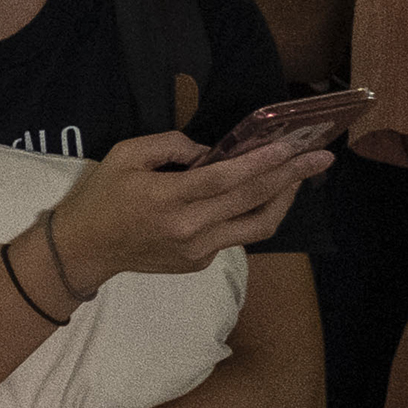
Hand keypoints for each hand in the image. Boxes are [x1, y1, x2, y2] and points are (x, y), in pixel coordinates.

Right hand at [47, 128, 330, 284]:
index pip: (227, 178)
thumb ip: (170, 145)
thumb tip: (210, 152)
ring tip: (299, 179)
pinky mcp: (201, 262)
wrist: (87, 248)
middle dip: (292, 176)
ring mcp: (199, 250)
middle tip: (321, 158)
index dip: (264, 161)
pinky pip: (235, 235)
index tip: (293, 146)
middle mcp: (190, 228)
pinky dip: (248, 213)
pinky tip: (250, 197)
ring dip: (284, 200)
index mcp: (168, 198)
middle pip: (252, 200)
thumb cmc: (102, 196)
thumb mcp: (125, 155)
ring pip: (257, 226)